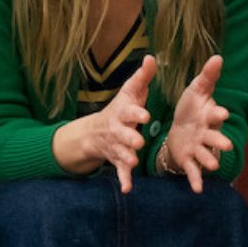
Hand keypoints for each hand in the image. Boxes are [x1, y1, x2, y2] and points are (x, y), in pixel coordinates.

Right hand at [58, 53, 153, 192]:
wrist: (96, 131)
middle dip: (129, 138)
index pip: (130, 112)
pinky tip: (128, 189)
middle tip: (138, 141)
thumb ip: (143, 77)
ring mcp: (116, 146)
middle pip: (123, 134)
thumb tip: (151, 57)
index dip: (137, 113)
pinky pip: (120, 171)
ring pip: (121, 153)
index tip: (145, 115)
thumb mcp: (131, 92)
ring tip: (133, 161)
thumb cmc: (121, 108)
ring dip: (127, 158)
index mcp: (124, 113)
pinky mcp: (118, 160)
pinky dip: (124, 180)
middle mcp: (118, 130)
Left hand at [161, 55, 232, 192]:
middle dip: (220, 141)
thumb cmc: (191, 108)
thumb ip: (207, 76)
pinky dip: (196, 180)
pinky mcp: (190, 160)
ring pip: (206, 155)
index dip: (218, 114)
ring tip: (214, 167)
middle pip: (214, 137)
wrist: (181, 128)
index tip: (222, 113)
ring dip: (210, 160)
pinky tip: (198, 190)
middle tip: (227, 145)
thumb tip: (218, 56)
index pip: (214, 114)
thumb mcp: (196, 90)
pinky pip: (193, 170)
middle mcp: (207, 133)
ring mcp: (199, 148)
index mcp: (208, 116)